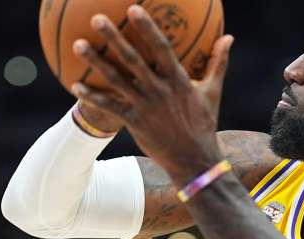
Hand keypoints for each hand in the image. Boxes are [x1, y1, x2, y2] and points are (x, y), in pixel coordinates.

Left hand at [73, 6, 233, 181]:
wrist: (194, 160)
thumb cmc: (204, 123)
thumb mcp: (213, 91)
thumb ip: (218, 62)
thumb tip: (229, 37)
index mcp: (178, 79)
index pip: (160, 47)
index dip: (146, 27)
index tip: (132, 9)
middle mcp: (158, 90)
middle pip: (132, 58)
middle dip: (113, 37)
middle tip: (96, 18)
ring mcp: (144, 106)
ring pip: (115, 80)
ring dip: (95, 62)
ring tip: (78, 45)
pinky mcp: (134, 123)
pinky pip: (109, 107)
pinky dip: (92, 98)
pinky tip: (74, 86)